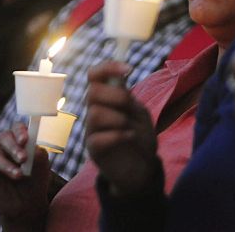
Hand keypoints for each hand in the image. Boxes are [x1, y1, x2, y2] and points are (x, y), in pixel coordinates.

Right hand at [0, 122, 48, 224]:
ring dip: (6, 165)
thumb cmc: (35, 179)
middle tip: (23, 159)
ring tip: (18, 175)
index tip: (25, 140)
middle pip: (2, 138)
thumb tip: (31, 144)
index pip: (16, 129)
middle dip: (13, 147)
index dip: (20, 132)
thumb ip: (38, 152)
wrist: (28, 204)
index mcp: (18, 140)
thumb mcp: (42, 165)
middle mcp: (3, 147)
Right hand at [85, 61, 157, 195]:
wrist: (142, 167)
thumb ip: (127, 98)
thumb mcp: (139, 113)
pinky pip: (97, 138)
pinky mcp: (94, 150)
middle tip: (129, 106)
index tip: (129, 69)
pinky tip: (129, 137)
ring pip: (94, 114)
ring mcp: (93, 130)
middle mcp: (96, 111)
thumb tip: (120, 78)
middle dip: (115, 95)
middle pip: (92, 92)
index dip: (108, 67)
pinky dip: (117, 135)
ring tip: (130, 127)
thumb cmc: (140, 137)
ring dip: (118, 118)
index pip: (95, 75)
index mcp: (107, 98)